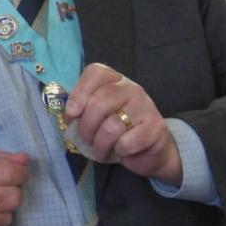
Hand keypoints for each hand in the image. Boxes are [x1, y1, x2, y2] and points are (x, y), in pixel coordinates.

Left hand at [65, 63, 181, 183]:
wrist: (150, 149)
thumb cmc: (117, 131)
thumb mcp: (96, 117)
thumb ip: (81, 110)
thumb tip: (68, 112)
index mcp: (114, 80)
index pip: (96, 73)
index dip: (79, 93)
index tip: (72, 113)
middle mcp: (131, 88)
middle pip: (99, 102)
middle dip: (86, 127)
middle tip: (86, 140)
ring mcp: (145, 106)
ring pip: (112, 126)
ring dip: (100, 144)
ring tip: (100, 151)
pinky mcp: (156, 127)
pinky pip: (128, 142)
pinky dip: (119, 151)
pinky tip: (122, 152)